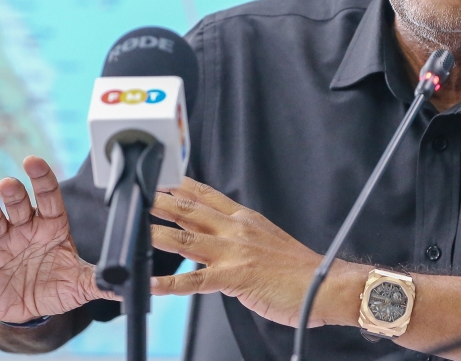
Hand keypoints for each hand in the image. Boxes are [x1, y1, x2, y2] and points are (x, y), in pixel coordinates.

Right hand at [0, 156, 116, 322]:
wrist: (30, 309)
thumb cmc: (56, 285)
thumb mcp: (81, 283)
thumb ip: (102, 281)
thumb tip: (131, 287)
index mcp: (53, 226)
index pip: (49, 198)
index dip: (43, 180)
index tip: (34, 161)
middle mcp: (27, 229)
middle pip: (21, 206)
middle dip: (16, 194)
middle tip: (11, 183)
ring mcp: (4, 244)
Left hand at [149, 178, 364, 327]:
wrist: (326, 283)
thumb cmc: (300, 269)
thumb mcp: (266, 241)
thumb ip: (237, 237)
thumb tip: (210, 239)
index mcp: (245, 220)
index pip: (207, 195)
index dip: (181, 185)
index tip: (160, 176)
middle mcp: (237, 230)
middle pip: (191, 210)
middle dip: (161, 201)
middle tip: (137, 194)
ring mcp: (235, 252)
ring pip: (187, 240)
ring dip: (157, 235)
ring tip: (134, 230)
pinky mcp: (235, 277)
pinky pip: (195, 281)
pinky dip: (170, 284)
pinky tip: (153, 285)